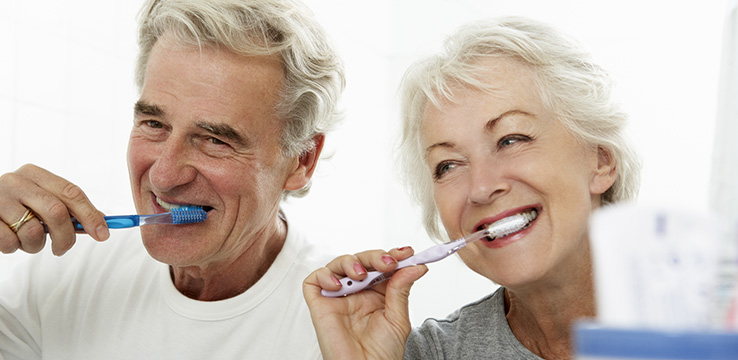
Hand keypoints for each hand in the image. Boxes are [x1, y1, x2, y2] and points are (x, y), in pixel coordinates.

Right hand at [0, 164, 108, 255]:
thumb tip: (102, 222)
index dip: (90, 215)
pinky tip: (10, 239)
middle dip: (66, 236)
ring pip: (32, 232)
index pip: (71, 193)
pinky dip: (14, 248)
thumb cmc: (14, 206)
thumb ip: (68, 209)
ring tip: (28, 241)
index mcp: (35, 174)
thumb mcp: (40, 201)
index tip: (103, 234)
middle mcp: (16, 181)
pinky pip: (10, 243)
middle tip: (63, 248)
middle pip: (56, 211)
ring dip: (36, 245)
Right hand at [303, 247, 427, 359]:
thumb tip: (416, 266)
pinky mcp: (320, 305)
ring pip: (338, 265)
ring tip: (362, 274)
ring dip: (351, 262)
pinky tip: (339, 286)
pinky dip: (325, 276)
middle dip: (375, 256)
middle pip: (361, 260)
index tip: (408, 253)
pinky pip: (314, 281)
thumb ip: (402, 289)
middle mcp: (357, 293)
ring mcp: (338, 297)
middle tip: (389, 262)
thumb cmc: (382, 354)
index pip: (382, 266)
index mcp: (377, 294)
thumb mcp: (398, 319)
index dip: (393, 256)